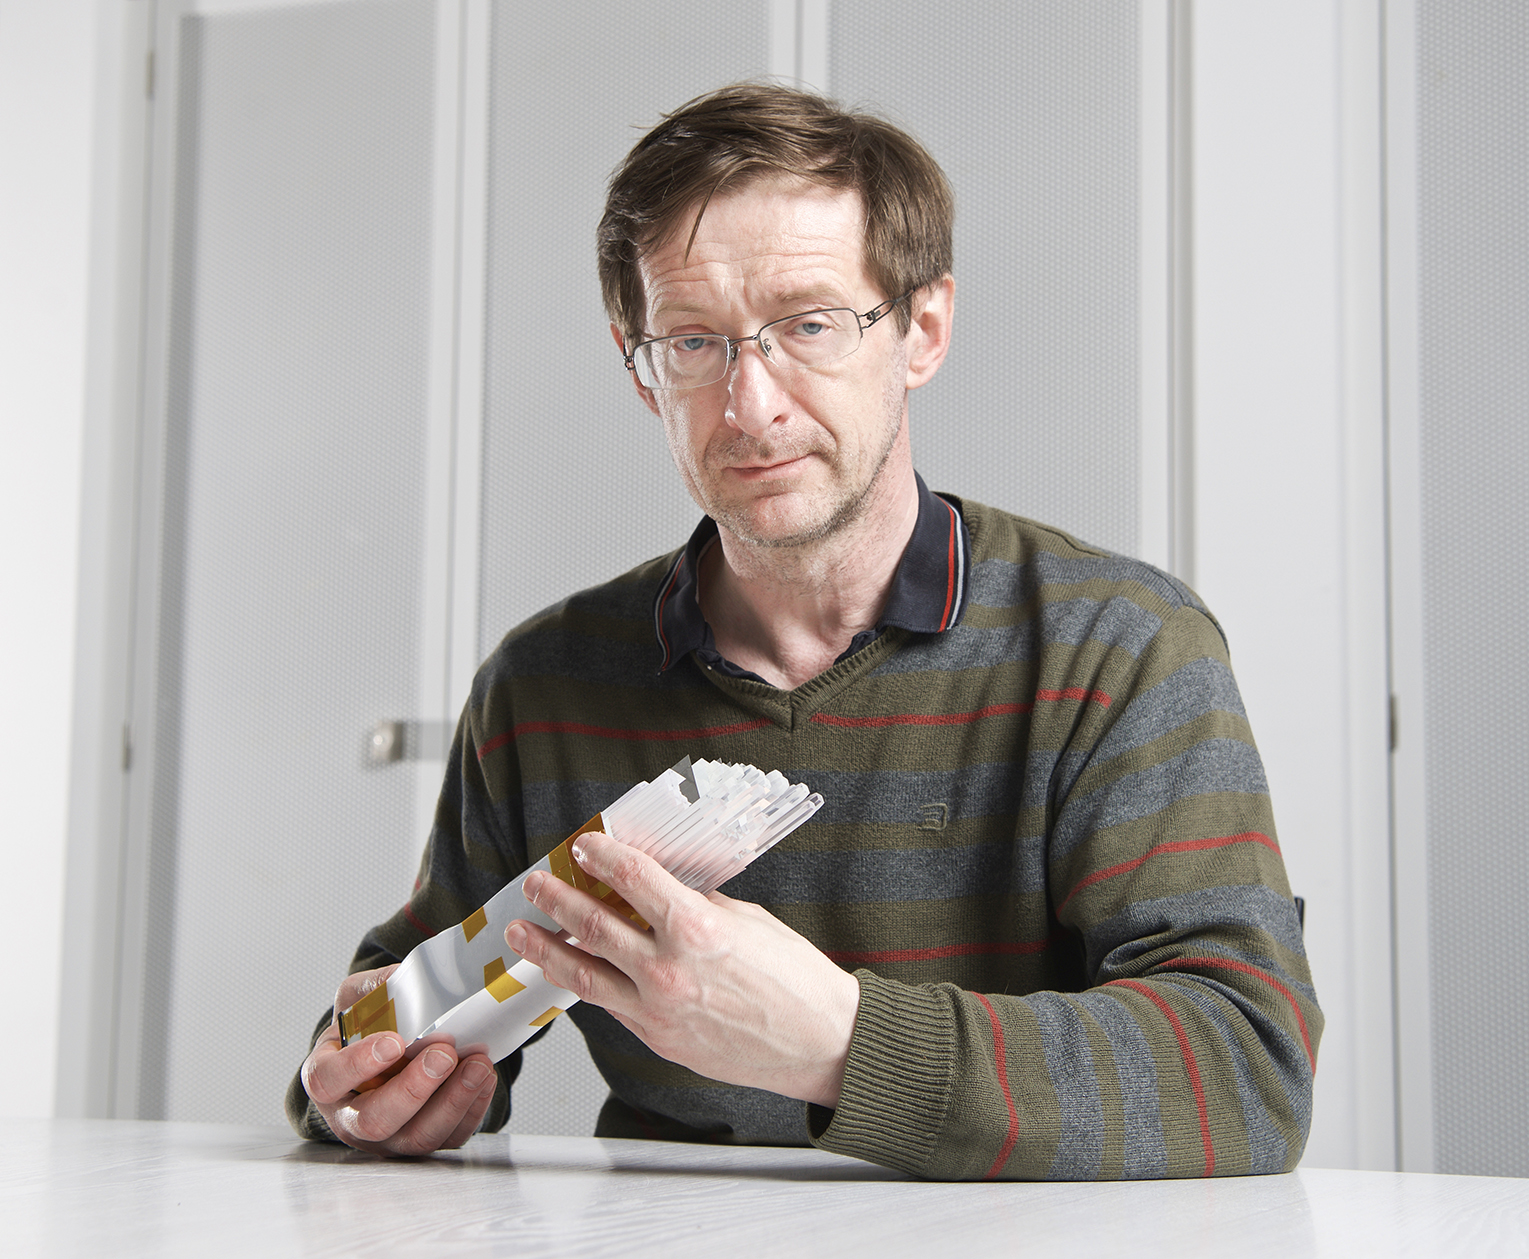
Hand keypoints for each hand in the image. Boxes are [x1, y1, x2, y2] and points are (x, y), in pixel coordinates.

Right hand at [301, 965, 498, 1155]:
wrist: (386, 1054)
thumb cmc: (367, 1029)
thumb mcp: (359, 999)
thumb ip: (375, 988)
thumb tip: (405, 980)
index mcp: (327, 1079)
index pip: (327, 1081)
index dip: (358, 1065)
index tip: (394, 1042)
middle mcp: (352, 1118)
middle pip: (375, 1121)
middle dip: (414, 1089)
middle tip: (443, 1054)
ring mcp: (388, 1137)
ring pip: (418, 1137)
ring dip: (453, 1101)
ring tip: (477, 1065)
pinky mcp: (423, 1141)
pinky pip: (449, 1138)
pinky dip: (472, 1109)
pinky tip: (483, 1078)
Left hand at [505, 832, 859, 1106]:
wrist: (820, 1043)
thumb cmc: (796, 980)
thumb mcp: (748, 920)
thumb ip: (698, 902)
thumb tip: (661, 884)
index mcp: (696, 928)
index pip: (632, 879)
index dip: (601, 856)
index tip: (584, 845)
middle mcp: (669, 969)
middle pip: (593, 924)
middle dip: (557, 898)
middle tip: (536, 883)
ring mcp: (658, 1009)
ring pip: (584, 973)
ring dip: (545, 948)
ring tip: (522, 931)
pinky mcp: (657, 1038)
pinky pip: (611, 1004)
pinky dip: (587, 981)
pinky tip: (571, 968)